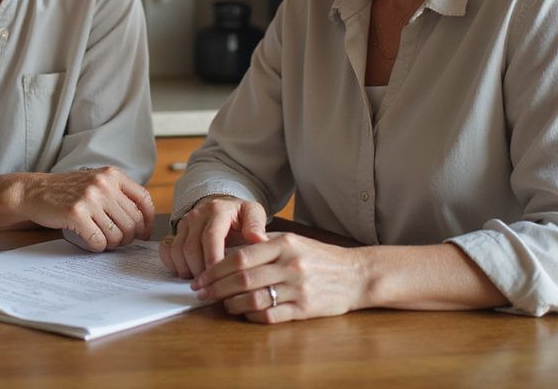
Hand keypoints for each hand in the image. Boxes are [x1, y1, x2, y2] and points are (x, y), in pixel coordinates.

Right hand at [13, 167, 153, 250]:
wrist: (34, 191)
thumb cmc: (66, 191)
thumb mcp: (95, 182)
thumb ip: (117, 195)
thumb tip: (142, 223)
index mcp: (111, 175)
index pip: (144, 199)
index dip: (148, 221)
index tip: (143, 233)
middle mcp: (103, 184)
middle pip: (133, 221)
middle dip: (128, 237)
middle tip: (118, 241)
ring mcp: (89, 198)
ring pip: (118, 234)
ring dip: (113, 244)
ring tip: (103, 240)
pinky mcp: (76, 214)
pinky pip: (99, 241)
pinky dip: (98, 247)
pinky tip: (91, 242)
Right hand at [160, 196, 267, 278]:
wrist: (222, 206)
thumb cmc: (239, 215)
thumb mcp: (254, 214)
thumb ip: (256, 226)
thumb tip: (259, 240)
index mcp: (217, 210)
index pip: (211, 236)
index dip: (212, 258)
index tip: (218, 276)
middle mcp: (196, 215)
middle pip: (191, 247)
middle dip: (200, 270)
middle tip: (212, 286)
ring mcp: (183, 223)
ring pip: (177, 250)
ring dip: (187, 270)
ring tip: (202, 282)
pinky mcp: (175, 232)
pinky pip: (166, 250)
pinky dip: (173, 264)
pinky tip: (186, 273)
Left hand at [194, 232, 366, 322]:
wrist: (357, 274)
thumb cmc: (319, 257)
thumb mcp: (293, 240)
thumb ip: (263, 243)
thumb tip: (226, 250)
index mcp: (284, 244)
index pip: (240, 257)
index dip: (215, 269)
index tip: (200, 278)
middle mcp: (290, 265)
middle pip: (242, 279)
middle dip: (216, 288)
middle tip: (202, 294)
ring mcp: (298, 288)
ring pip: (254, 299)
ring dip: (232, 304)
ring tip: (224, 304)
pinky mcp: (305, 309)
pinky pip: (271, 315)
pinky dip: (252, 316)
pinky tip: (245, 313)